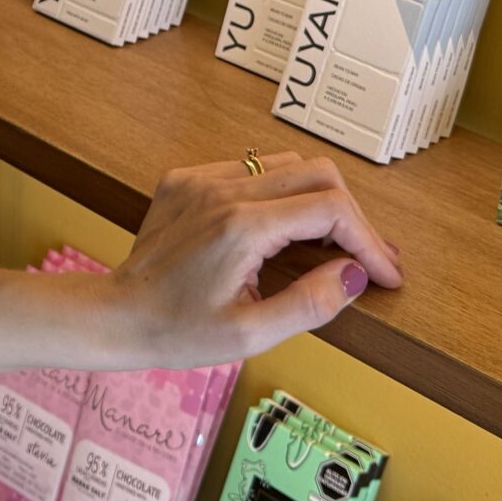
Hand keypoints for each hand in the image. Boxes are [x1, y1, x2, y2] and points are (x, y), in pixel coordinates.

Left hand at [107, 153, 402, 366]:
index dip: (368, 239)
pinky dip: (280, 194)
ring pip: (287, 165)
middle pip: (317, 174)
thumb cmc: (176, 331)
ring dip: (318, 200)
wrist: (116, 315)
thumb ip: (310, 303)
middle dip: (351, 217)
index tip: (384, 274)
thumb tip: (356, 274)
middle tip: (370, 259)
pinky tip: (284, 232)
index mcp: (240, 227)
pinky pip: (251, 170)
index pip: (330, 208)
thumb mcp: (250, 335)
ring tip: (334, 247)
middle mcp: (222, 190)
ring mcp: (201, 180)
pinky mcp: (187, 180)